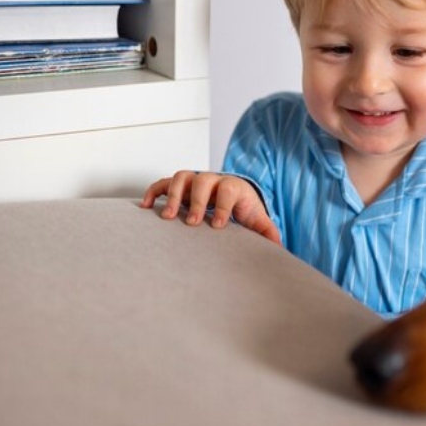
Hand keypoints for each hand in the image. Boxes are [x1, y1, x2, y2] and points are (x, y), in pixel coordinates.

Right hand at [140, 171, 281, 243]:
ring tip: (168, 216)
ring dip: (173, 195)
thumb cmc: (243, 209)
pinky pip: (164, 183)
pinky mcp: (180, 187)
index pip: (229, 190)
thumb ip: (267, 232)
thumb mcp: (256, 219)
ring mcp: (194, 182)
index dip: (223, 206)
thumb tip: (278, 247)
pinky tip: (146, 206)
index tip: (218, 225)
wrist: (231, 196)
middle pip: (204, 180)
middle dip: (198, 201)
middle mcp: (213, 180)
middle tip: (193, 223)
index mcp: (234, 187)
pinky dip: (154, 192)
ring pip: (182, 177)